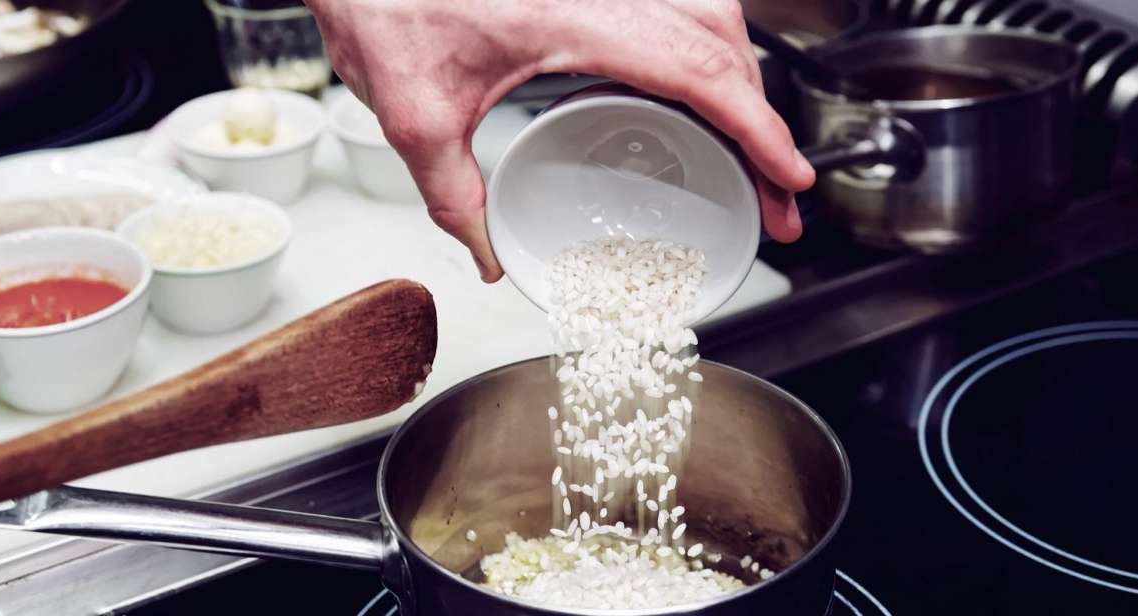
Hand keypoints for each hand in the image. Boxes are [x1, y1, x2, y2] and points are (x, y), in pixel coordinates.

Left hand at [307, 0, 814, 281]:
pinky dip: (709, 44)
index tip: (790, 178)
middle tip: (775, 189)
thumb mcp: (413, 116)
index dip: (760, 131)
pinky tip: (702, 80)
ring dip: (743, 79)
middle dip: (763, 121)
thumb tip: (484, 254)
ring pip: (713, 15)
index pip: (704, 75)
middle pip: (726, 45)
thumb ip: (452, 195)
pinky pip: (679, 2)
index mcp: (582, 17)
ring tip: (750, 143)